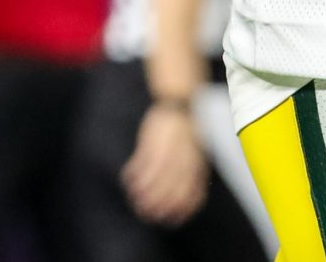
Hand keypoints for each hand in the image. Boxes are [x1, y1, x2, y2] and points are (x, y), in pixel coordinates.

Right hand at [122, 102, 207, 225]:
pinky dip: (132, 176)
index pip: (191, 194)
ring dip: (142, 194)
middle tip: (146, 214)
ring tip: (134, 200)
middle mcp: (182, 160)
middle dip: (157, 207)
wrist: (178, 105)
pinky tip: (128, 181)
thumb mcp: (197, 152)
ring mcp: (166, 151)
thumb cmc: (187, 133)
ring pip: (152, 180)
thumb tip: (191, 201)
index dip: (180, 211)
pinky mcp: (151, 142)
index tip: (170, 220)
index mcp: (195, 164)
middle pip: (169, 191)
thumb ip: (194, 174)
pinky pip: (140, 164)